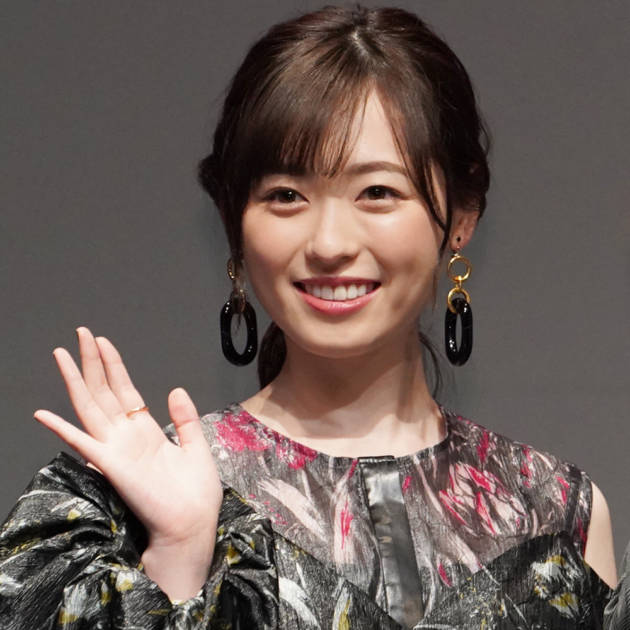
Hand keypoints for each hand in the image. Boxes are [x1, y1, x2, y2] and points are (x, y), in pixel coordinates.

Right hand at [34, 328, 221, 588]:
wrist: (193, 522)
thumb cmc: (195, 491)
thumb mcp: (196, 445)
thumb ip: (185, 417)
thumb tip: (175, 389)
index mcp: (147, 430)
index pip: (125, 390)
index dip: (114, 365)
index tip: (103, 341)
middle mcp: (127, 436)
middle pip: (103, 391)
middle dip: (92, 362)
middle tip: (80, 333)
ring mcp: (116, 449)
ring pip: (90, 407)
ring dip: (75, 381)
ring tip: (62, 355)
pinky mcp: (112, 465)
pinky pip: (83, 443)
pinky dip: (62, 429)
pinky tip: (43, 414)